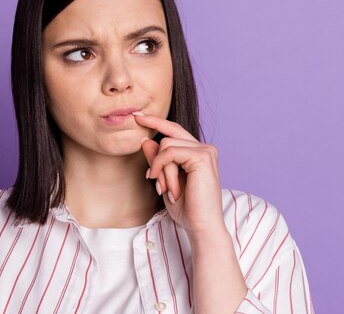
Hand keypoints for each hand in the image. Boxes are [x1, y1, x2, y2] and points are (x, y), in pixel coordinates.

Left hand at [133, 112, 225, 236]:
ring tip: (165, 189)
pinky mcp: (202, 157)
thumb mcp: (166, 181)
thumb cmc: (187, 208)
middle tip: (142, 145)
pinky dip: (162, 168)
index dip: (157, 122)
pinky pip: (170, 153)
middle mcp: (205, 148)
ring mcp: (205, 151)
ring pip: (167, 145)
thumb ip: (158, 161)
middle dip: (154, 142)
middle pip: (170, 133)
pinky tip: (165, 186)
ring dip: (160, 169)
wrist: (202, 226)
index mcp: (199, 152)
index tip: (138, 117)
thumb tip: (145, 140)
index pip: (175, 131)